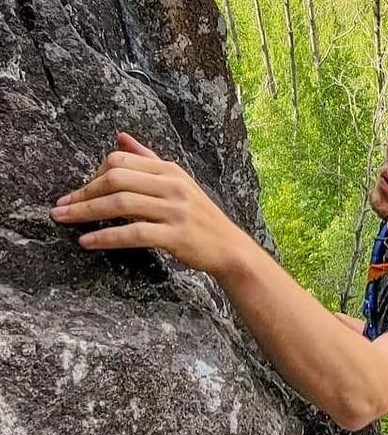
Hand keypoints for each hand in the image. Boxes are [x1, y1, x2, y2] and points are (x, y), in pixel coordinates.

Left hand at [50, 132, 249, 275]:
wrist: (229, 248)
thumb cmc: (199, 218)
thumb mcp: (178, 182)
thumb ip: (148, 160)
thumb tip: (120, 136)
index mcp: (170, 170)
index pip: (120, 160)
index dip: (93, 174)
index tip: (78, 191)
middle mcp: (172, 185)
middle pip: (116, 179)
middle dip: (83, 192)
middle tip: (60, 207)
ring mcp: (175, 210)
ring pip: (121, 204)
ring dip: (85, 212)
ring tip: (63, 219)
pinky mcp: (176, 235)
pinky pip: (133, 233)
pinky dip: (106, 237)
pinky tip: (87, 242)